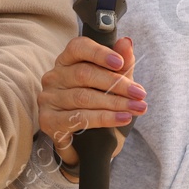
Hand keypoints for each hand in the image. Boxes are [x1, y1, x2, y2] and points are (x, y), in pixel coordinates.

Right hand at [38, 35, 142, 167]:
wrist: (86, 145)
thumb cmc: (99, 107)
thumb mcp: (114, 85)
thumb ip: (121, 64)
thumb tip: (127, 42)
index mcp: (67, 61)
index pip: (78, 47)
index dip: (99, 53)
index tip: (121, 63)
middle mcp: (54, 77)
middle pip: (84, 74)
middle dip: (116, 84)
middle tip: (140, 93)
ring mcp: (48, 98)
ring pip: (83, 97)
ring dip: (115, 103)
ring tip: (137, 108)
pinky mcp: (48, 120)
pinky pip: (79, 117)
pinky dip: (104, 118)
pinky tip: (122, 118)